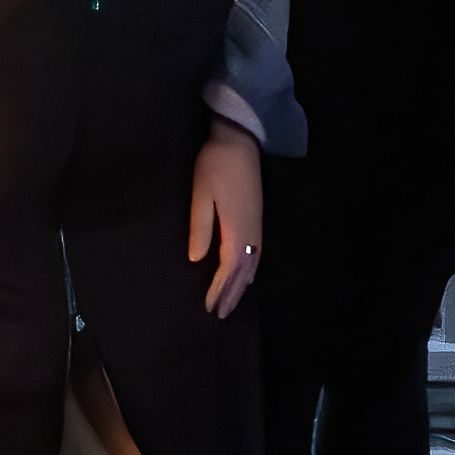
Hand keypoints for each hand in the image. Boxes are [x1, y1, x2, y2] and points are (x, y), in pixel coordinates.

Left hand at [188, 128, 263, 315]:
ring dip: (242, 284)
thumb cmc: (216, 164)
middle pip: (244, 271)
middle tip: (221, 314)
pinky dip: (250, 270)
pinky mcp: (258, 217)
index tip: (209, 307)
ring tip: (232, 300)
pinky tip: (246, 273)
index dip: (220, 289)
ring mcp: (258, 224)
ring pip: (253, 263)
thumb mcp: (201, 195)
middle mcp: (252, 231)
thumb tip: (197, 259)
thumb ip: (200, 228)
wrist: (240, 139)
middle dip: (232, 293)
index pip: (229, 268)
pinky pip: (257, 254)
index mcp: (236, 228)